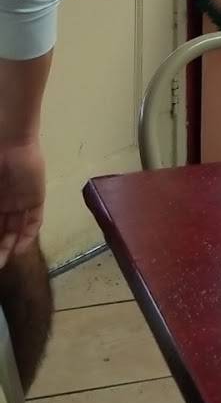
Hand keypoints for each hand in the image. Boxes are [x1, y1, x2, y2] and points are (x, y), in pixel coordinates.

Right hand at [0, 140, 44, 266]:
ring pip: (16, 229)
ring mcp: (21, 201)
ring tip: (2, 261)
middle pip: (2, 230)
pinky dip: (27, 236)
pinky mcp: (36, 198)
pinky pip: (34, 221)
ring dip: (9, 246)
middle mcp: (5, 203)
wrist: (10, 141)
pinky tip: (19, 249)